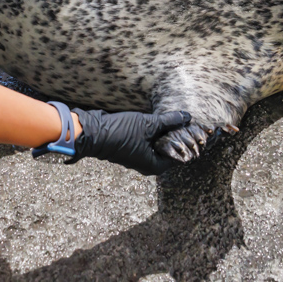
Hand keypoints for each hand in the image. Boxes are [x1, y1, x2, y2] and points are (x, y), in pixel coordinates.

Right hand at [66, 108, 191, 175]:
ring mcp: (136, 156)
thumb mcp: (149, 124)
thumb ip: (169, 121)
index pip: (177, 156)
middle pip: (166, 150)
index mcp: (153, 166)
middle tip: (180, 121)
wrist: (93, 133)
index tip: (189, 128)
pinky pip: (146, 141)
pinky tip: (154, 119)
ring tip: (169, 118)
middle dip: (173, 135)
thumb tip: (187, 117)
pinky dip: (152, 132)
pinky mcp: (129, 147)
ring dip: (162, 132)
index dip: (184, 141)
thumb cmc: (122, 133)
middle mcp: (145, 164)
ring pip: (156, 144)